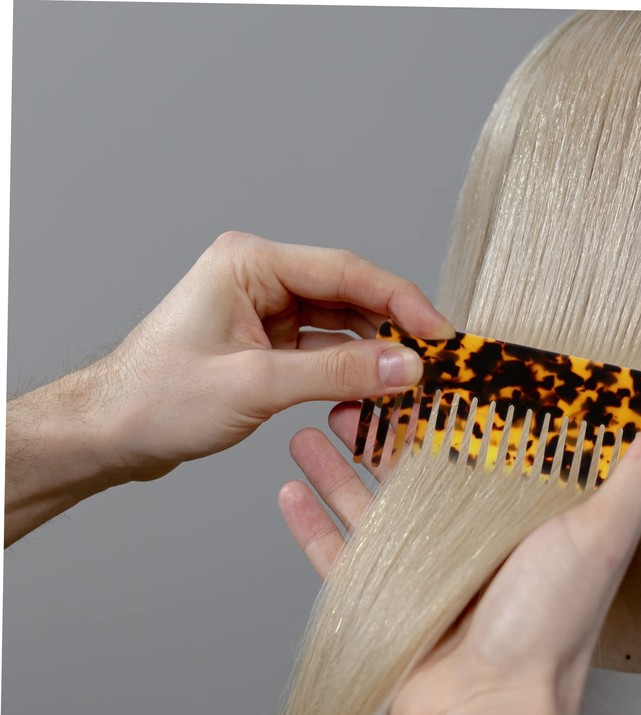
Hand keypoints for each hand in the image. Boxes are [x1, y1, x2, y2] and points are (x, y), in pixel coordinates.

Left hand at [90, 232, 453, 481]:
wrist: (110, 433)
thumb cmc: (158, 399)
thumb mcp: (255, 384)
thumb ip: (336, 372)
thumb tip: (404, 365)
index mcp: (250, 263)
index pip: (346, 271)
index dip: (400, 301)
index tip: (438, 332)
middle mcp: (260, 279)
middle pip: (348, 295)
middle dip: (392, 328)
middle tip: (433, 362)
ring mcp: (264, 312)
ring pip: (339, 325)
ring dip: (374, 353)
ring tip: (410, 381)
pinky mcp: (266, 344)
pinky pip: (323, 351)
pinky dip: (349, 371)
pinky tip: (374, 390)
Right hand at [279, 408, 640, 714]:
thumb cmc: (550, 628)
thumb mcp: (600, 534)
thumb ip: (637, 475)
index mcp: (515, 517)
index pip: (477, 446)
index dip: (449, 407)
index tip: (422, 371)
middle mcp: (470, 540)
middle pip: (415, 471)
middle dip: (380, 432)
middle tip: (350, 392)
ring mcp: (424, 570)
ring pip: (370, 505)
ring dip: (338, 467)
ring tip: (310, 429)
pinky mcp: (387, 601)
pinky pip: (340, 555)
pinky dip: (314, 524)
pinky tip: (292, 489)